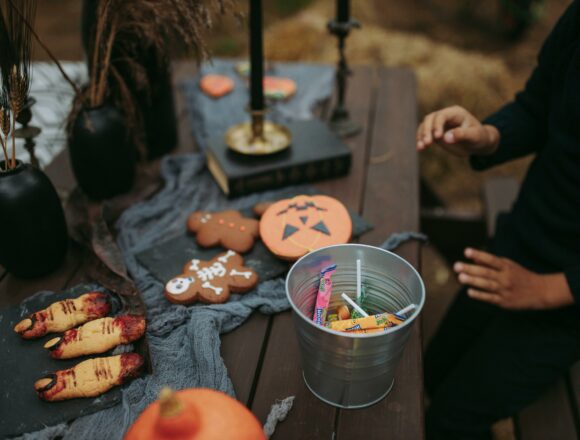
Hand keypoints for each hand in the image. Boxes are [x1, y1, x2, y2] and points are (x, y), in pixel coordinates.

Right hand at [416, 106, 499, 156]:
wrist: (478, 143)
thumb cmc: (479, 137)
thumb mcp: (474, 136)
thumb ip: (462, 135)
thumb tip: (446, 138)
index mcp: (455, 113)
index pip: (441, 116)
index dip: (437, 125)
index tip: (438, 137)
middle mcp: (445, 116)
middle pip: (430, 119)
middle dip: (427, 131)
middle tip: (428, 144)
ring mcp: (438, 124)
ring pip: (424, 126)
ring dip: (421, 136)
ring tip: (421, 148)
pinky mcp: (435, 132)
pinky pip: (424, 134)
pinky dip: (420, 141)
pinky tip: (419, 149)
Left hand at [453, 248, 573, 309]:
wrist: (540, 292)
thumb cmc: (520, 276)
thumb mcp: (509, 266)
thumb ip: (491, 263)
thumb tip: (473, 259)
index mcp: (507, 267)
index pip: (491, 259)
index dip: (479, 255)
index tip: (466, 251)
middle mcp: (506, 278)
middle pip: (486, 272)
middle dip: (470, 269)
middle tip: (456, 266)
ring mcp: (505, 290)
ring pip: (487, 285)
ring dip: (473, 281)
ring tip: (460, 277)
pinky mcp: (504, 302)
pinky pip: (490, 298)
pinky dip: (480, 295)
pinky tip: (469, 292)